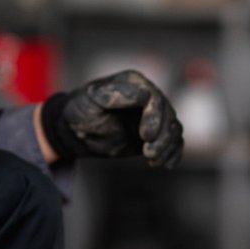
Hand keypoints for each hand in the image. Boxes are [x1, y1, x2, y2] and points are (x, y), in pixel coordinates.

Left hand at [38, 70, 184, 167]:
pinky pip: (172, 142)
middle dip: (163, 136)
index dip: (154, 117)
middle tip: (148, 153)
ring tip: (153, 161)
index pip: (155, 98)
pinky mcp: (154, 133)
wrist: (76, 130)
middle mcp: (148, 97)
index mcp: (134, 84)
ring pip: (173, 129)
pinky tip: (166, 165)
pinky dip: (173, 153)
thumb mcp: (92, 99)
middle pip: (169, 115)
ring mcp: (153, 116)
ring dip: (167, 147)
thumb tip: (144, 95)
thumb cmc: (81, 109)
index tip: (145, 136)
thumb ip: (114, 94)